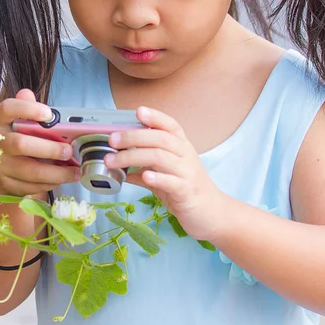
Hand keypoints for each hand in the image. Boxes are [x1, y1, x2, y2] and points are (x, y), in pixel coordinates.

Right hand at [0, 89, 79, 196]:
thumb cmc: (17, 137)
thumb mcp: (21, 120)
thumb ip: (29, 108)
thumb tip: (31, 96)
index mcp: (0, 120)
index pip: (7, 109)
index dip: (28, 109)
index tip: (49, 114)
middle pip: (20, 144)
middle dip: (49, 149)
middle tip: (69, 150)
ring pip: (29, 171)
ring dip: (56, 172)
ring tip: (76, 170)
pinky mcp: (7, 185)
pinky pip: (31, 186)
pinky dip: (50, 183)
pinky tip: (63, 178)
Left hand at [104, 106, 221, 241]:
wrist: (212, 214)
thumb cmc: (186, 189)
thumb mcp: (165, 174)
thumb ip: (144, 168)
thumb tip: (118, 165)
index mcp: (181, 147)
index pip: (170, 125)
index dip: (155, 116)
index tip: (138, 111)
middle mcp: (186, 155)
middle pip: (160, 138)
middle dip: (133, 136)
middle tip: (112, 140)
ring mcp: (187, 173)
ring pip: (160, 157)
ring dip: (133, 156)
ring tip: (113, 160)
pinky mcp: (187, 192)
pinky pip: (172, 182)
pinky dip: (157, 178)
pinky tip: (144, 176)